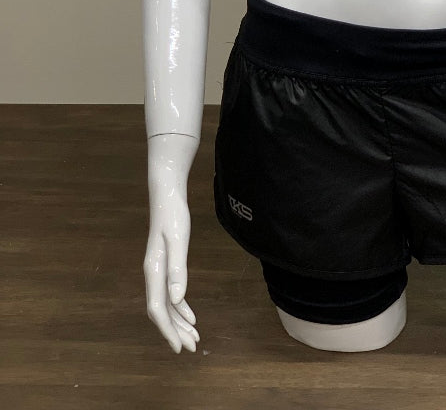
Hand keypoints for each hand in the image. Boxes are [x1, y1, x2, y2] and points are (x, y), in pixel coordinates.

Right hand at [143, 133, 200, 352]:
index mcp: (154, 270)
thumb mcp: (179, 240)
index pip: (158, 309)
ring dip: (179, 321)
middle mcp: (153, 273)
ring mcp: (157, 270)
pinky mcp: (164, 264)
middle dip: (176, 331)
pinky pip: (170, 293)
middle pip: (162, 311)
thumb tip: (177, 299)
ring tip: (194, 336)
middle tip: (192, 347)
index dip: (168, 330)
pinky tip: (190, 314)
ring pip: (166, 304)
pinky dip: (180, 306)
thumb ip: (178, 269)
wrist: (167, 195)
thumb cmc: (174, 215)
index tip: (179, 347)